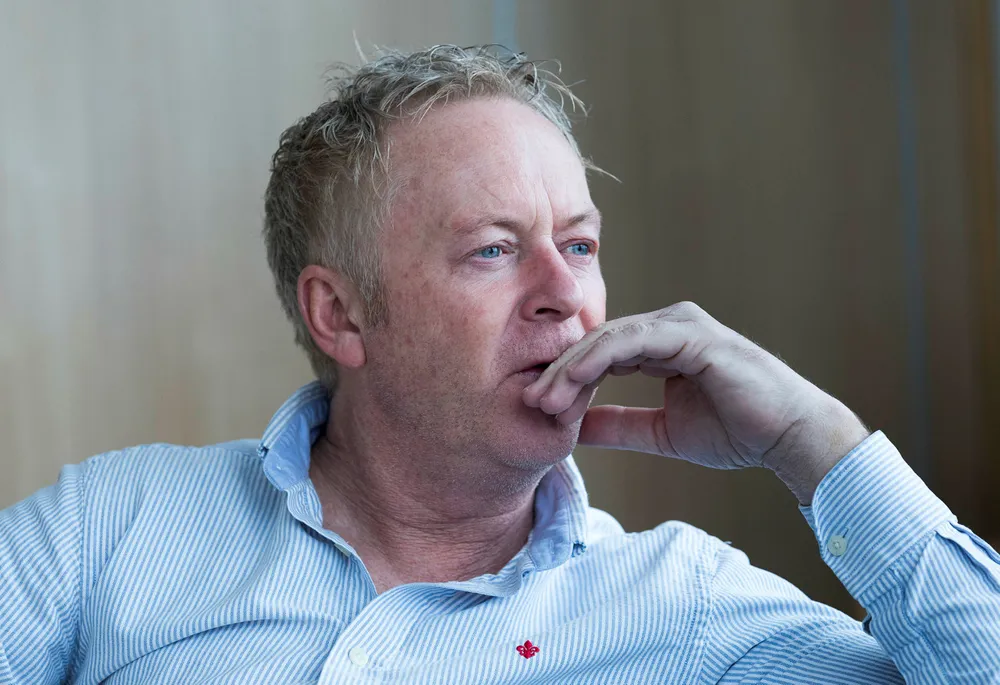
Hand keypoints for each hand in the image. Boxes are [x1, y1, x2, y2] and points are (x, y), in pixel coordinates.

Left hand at [522, 302, 869, 503]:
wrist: (788, 437)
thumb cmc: (736, 432)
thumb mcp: (660, 432)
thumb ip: (618, 425)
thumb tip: (573, 428)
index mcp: (660, 344)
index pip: (599, 354)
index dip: (567, 379)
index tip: (538, 408)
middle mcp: (667, 326)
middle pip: (596, 342)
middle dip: (560, 373)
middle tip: (529, 402)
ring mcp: (680, 325)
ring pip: (608, 339)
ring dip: (571, 368)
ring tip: (543, 399)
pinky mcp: (690, 334)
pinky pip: (630, 341)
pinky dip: (597, 360)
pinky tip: (572, 382)